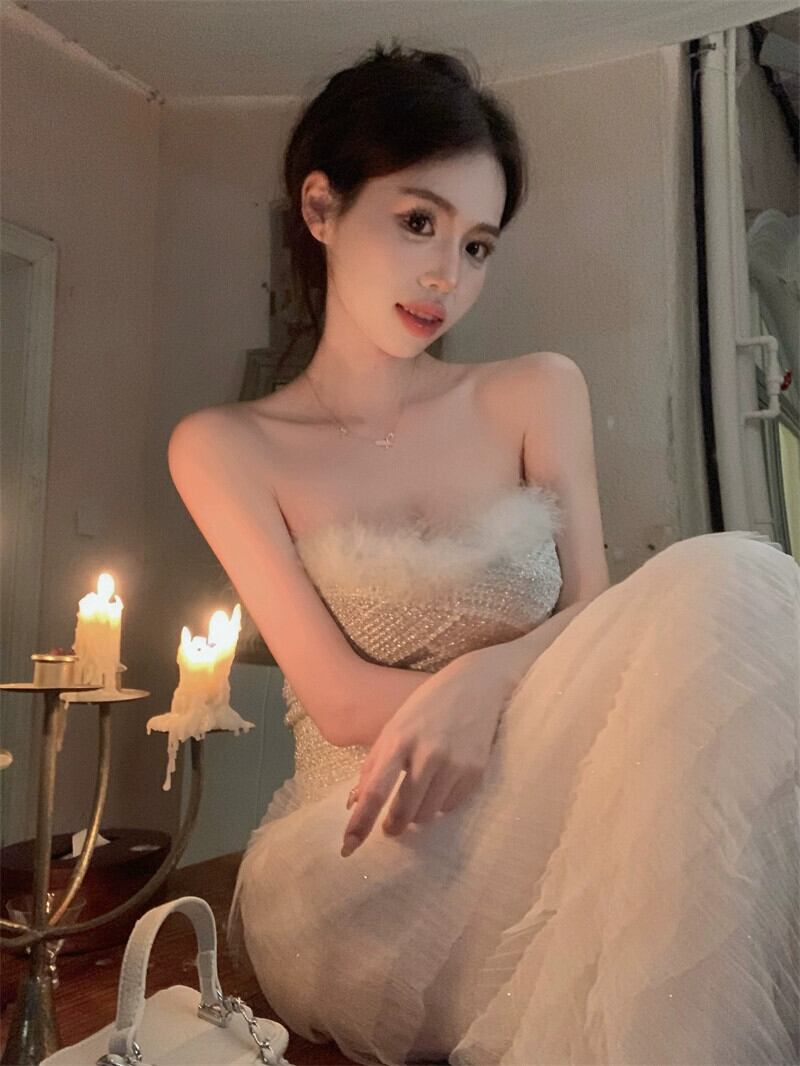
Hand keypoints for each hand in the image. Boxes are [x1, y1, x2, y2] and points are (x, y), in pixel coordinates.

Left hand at [340, 656, 510, 856]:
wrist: (476, 686)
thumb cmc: (427, 706)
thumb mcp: (395, 726)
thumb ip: (375, 763)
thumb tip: (356, 802)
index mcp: (399, 739)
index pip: (375, 790)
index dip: (361, 823)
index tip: (348, 847)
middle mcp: (427, 753)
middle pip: (403, 810)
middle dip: (392, 826)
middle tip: (390, 828)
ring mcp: (454, 763)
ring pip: (427, 814)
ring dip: (417, 814)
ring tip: (419, 795)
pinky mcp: (475, 771)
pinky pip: (450, 807)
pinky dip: (440, 803)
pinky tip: (442, 782)